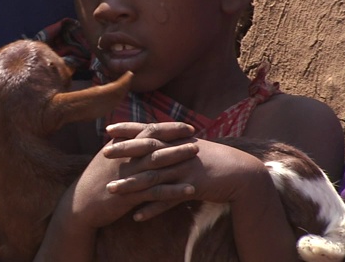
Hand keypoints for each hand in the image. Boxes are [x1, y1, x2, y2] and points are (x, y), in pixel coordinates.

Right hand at [66, 122, 197, 228]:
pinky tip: (190, 190)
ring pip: (156, 165)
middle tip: (196, 138)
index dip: (169, 128)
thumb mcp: (106, 157)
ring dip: (178, 159)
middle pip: (154, 144)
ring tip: (196, 156)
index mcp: (120, 146)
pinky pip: (155, 192)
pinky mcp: (128, 195)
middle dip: (177, 140)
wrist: (79, 204)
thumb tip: (138, 131)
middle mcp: (124, 158)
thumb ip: (122, 143)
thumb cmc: (95, 181)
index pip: (148, 131)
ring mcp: (126, 176)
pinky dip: (173, 191)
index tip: (187, 126)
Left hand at [104, 123, 269, 220]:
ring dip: (130, 185)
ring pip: (153, 177)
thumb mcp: (191, 146)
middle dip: (124, 151)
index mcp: (177, 141)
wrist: (241, 172)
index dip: (128, 129)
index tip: (107, 128)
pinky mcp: (191, 187)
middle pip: (146, 150)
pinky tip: (136, 216)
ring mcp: (184, 169)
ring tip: (111, 190)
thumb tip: (153, 137)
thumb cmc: (213, 159)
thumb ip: (172, 142)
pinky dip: (152, 208)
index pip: (148, 130)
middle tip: (103, 153)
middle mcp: (179, 152)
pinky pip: (168, 200)